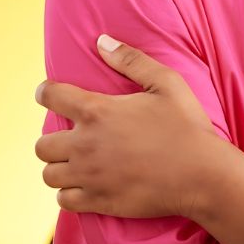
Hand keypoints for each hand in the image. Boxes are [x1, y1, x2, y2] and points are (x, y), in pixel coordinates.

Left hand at [34, 34, 219, 219]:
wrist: (201, 173)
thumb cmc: (186, 124)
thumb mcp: (166, 82)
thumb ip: (131, 60)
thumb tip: (101, 41)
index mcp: (98, 112)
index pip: (52, 97)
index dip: (46, 92)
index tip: (49, 93)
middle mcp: (85, 145)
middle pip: (41, 145)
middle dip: (53, 138)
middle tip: (72, 136)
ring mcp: (89, 176)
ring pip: (49, 174)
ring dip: (60, 167)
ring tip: (77, 161)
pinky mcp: (98, 202)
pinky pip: (63, 200)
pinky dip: (70, 192)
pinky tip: (87, 183)